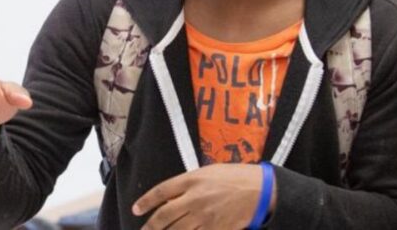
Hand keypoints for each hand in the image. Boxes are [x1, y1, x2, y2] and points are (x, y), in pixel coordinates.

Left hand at [133, 163, 268, 229]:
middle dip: (151, 226)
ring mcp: (205, 217)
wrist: (260, 190)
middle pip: (165, 215)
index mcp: (192, 180)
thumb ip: (189, 183)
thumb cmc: (235, 177)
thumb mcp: (209, 172)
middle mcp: (195, 199)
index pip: (162, 191)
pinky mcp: (216, 229)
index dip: (146, 201)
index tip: (136, 209)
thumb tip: (171, 197)